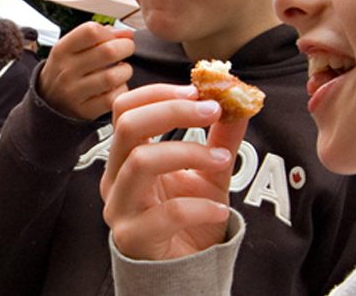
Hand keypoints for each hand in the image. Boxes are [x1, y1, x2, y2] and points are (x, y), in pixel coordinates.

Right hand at [39, 22, 134, 119]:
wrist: (48, 101)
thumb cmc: (68, 69)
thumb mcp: (72, 49)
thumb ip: (98, 37)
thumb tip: (128, 34)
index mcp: (62, 50)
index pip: (91, 31)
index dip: (109, 33)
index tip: (113, 38)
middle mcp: (66, 70)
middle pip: (107, 51)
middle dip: (126, 48)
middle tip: (127, 50)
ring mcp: (74, 92)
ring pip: (113, 77)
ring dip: (125, 71)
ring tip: (122, 70)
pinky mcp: (85, 110)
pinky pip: (113, 98)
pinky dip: (122, 90)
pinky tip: (117, 87)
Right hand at [100, 84, 247, 259]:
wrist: (184, 266)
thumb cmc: (189, 214)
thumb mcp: (210, 169)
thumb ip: (221, 137)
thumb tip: (240, 101)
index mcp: (127, 154)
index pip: (125, 109)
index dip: (159, 93)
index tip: (197, 90)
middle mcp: (115, 176)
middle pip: (129, 126)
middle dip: (173, 110)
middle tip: (212, 110)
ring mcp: (119, 207)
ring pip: (141, 161)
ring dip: (189, 152)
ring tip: (223, 160)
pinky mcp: (132, 237)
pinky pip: (166, 213)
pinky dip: (200, 206)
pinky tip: (219, 210)